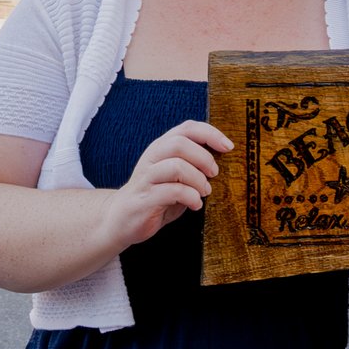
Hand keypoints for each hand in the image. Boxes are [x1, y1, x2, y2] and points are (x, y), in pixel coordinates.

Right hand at [104, 120, 230, 249]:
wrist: (120, 219)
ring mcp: (146, 178)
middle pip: (180, 143)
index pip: (187, 128)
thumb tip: (222, 160)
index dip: (210, 133)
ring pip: (176, 166)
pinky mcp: (145, 198)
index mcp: (161, 148)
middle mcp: (152, 158)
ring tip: (204, 192)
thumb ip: (192, 166)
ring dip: (198, 180)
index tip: (228, 147)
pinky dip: (191, 198)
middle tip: (214, 174)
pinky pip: (172, 192)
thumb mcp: (175, 177)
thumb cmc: (155, 197)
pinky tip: (195, 205)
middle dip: (204, 158)